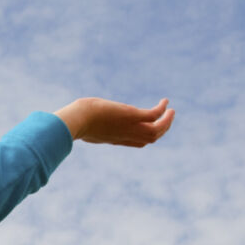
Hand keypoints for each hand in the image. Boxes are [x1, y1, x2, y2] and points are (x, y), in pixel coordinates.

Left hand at [54, 98, 174, 146]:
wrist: (77, 120)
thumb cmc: (75, 122)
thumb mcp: (82, 128)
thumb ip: (85, 128)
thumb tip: (74, 126)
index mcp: (115, 139)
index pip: (137, 143)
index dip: (146, 138)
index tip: (151, 128)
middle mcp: (125, 136)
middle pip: (150, 139)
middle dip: (161, 129)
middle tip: (167, 118)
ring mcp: (130, 127)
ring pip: (156, 131)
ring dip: (166, 121)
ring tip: (171, 111)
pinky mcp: (132, 116)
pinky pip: (153, 116)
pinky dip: (161, 110)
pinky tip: (165, 101)